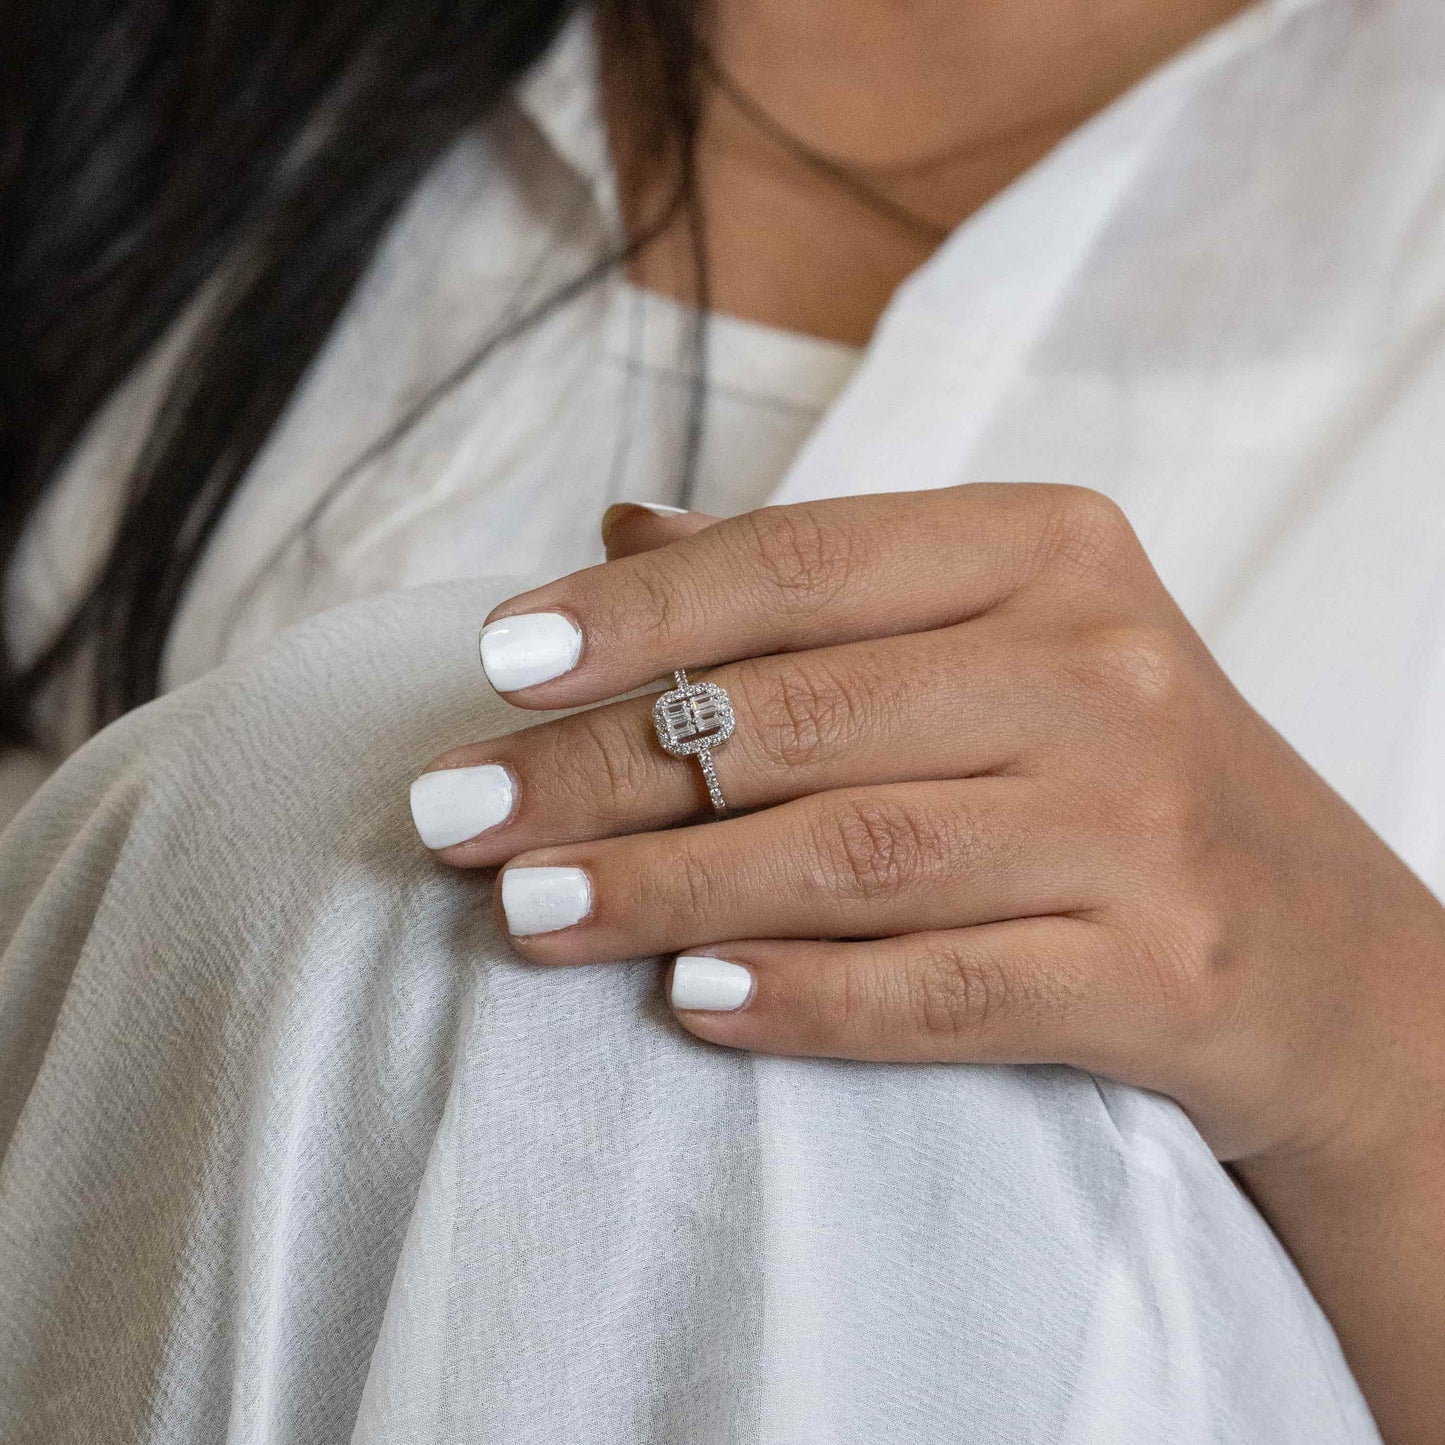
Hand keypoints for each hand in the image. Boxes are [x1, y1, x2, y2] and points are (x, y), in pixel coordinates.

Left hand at [413, 484, 1444, 1169]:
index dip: (637, 615)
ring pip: (853, 852)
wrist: (1327, 955)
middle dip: (603, 771)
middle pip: (799, 717)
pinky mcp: (1163, 973)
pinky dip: (805, 999)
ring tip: (529, 912)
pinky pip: (944, 990)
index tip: (495, 659)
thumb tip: (619, 535)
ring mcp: (1141, 823)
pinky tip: (689, 1003)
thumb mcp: (998, 642)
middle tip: (454, 815)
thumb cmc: (1112, 774)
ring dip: (666, 890)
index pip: (802, 562)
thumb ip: (818, 594)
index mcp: (1050, 550)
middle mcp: (1105, 666)